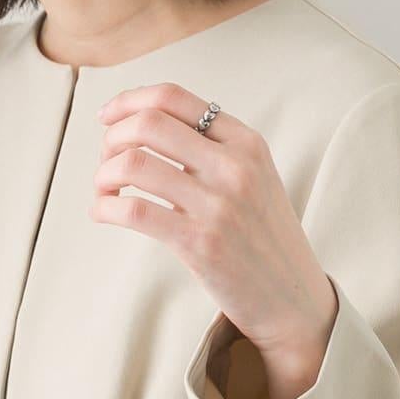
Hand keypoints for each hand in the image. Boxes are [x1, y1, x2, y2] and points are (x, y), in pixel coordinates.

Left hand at [92, 82, 338, 394]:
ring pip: (134, 163)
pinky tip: (104, 213)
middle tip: (105, 159)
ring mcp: (218, 205)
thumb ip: (215, 152)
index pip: (174, 98)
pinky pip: (134, 210)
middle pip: (148, 123)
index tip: (108, 118)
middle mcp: (234, 167)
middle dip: (112, 137)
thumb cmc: (266, 241)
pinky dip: (105, 207)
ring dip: (104, 173)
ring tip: (104, 189)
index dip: (129, 101)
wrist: (295, 300)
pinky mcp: (200, 244)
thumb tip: (147, 129)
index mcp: (247, 143)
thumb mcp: (257, 180)